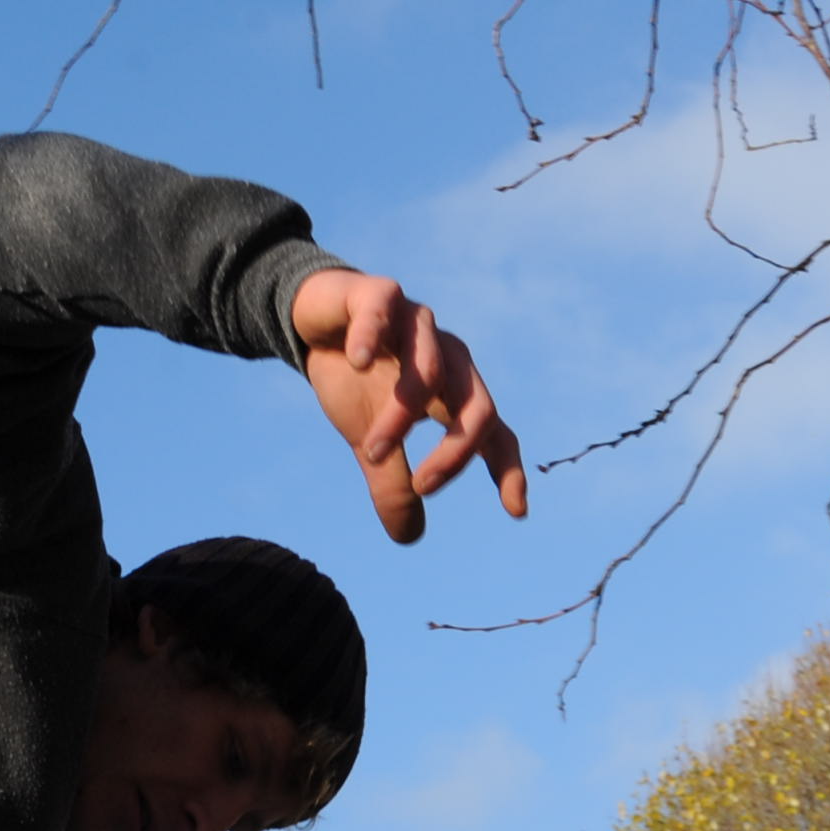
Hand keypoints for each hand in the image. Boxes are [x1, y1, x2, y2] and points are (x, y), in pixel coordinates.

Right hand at [292, 267, 527, 541]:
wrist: (313, 323)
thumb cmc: (354, 380)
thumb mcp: (370, 440)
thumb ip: (391, 484)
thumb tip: (409, 536)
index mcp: (453, 392)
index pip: (494, 433)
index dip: (508, 471)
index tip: (516, 511)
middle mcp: (447, 356)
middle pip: (479, 407)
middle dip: (455, 452)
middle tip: (420, 487)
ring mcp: (417, 323)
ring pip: (429, 370)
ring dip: (402, 416)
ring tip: (372, 450)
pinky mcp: (377, 295)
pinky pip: (383, 313)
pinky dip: (374, 337)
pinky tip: (360, 362)